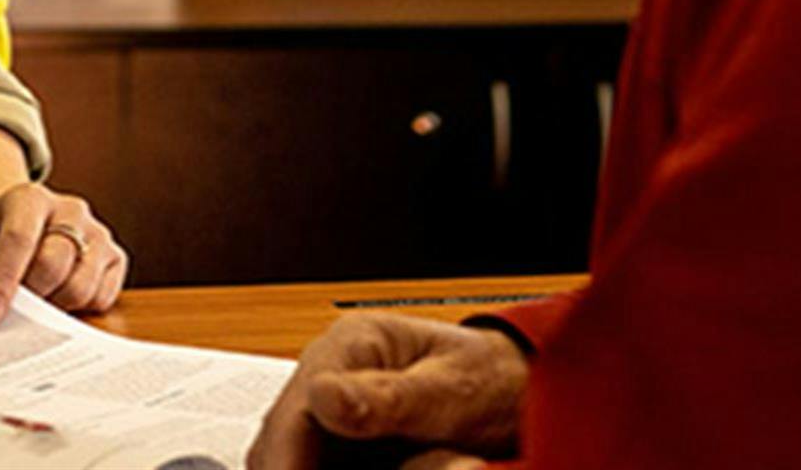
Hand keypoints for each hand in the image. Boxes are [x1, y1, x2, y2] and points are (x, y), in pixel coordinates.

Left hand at [0, 183, 127, 323]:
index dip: (3, 280)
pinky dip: (79, 310)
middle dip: (30, 296)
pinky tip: (59, 299)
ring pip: (82, 285)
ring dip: (54, 307)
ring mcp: (97, 231)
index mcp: (28, 198)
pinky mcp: (115, 256)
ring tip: (36, 302)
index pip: (18, 238)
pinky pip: (103, 297)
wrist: (20, 228)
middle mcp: (69, 208)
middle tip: (12, 312)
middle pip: (54, 263)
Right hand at [246, 313, 527, 469]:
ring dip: (301, 467)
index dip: (287, 459)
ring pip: (293, 452)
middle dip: (289, 467)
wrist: (515, 389)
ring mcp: (336, 405)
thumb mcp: (452, 390)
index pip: (297, 407)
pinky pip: (317, 461)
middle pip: (284, 434)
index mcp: (354, 342)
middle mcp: (334, 370)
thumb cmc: (491, 379)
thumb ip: (391, 398)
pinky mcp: (345, 437)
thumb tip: (324, 397)